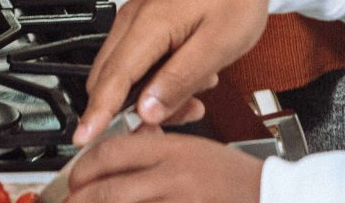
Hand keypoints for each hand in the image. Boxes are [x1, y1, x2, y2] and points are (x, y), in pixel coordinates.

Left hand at [65, 132, 262, 202]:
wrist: (270, 197)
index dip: (84, 167)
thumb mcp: (195, 150)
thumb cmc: (234, 179)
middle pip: (108, 190)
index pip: (113, 152)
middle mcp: (172, 178)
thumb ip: (159, 147)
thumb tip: (122, 147)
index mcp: (172, 151)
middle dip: (79, 200)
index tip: (74, 178)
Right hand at [76, 0, 274, 143]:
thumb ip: (179, 79)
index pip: (113, 78)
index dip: (97, 113)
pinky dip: (156, 79)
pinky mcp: (146, 22)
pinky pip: (138, 61)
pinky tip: (188, 79)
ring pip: (125, 73)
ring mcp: (138, 18)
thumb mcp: (218, 45)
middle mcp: (135, 18)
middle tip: (166, 125)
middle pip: (110, 79)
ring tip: (193, 98)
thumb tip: (146, 109)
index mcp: (150, 23)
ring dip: (150, 96)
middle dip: (130, 111)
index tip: (83, 137)